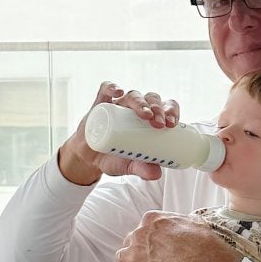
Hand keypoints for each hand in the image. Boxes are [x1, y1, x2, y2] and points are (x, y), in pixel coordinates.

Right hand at [57, 82, 179, 183]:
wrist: (88, 157)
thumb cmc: (115, 158)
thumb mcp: (128, 166)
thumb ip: (141, 169)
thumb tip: (157, 174)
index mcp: (150, 120)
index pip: (165, 108)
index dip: (171, 112)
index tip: (172, 125)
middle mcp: (136, 109)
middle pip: (151, 99)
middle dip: (158, 109)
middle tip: (159, 124)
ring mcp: (118, 105)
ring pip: (133, 95)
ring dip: (141, 102)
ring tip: (145, 114)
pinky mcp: (100, 103)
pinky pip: (106, 89)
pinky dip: (112, 87)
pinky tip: (118, 92)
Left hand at [113, 211, 241, 261]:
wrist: (199, 258)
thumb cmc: (199, 240)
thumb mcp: (192, 220)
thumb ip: (181, 220)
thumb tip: (187, 222)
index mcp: (151, 219)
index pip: (142, 228)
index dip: (148, 240)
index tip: (156, 247)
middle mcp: (140, 232)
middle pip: (130, 241)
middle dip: (137, 250)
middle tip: (150, 260)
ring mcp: (134, 251)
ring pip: (121, 256)